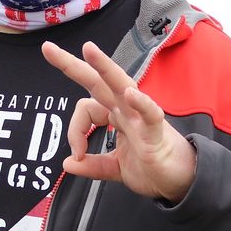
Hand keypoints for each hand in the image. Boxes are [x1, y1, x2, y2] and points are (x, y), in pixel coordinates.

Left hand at [41, 41, 196, 201]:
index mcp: (115, 115)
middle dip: (72, 64)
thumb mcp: (115, 169)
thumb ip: (93, 166)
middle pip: (97, 81)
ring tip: (88, 49)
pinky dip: (141, 103)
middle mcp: (126, 110)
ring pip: (121, 85)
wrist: (182, 182)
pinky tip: (130, 94)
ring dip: (104, 67)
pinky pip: (150, 113)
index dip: (74, 131)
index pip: (85, 109)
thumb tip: (67, 164)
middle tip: (47, 48)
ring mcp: (141, 117)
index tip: (76, 155)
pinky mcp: (158, 131)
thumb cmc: (152, 167)